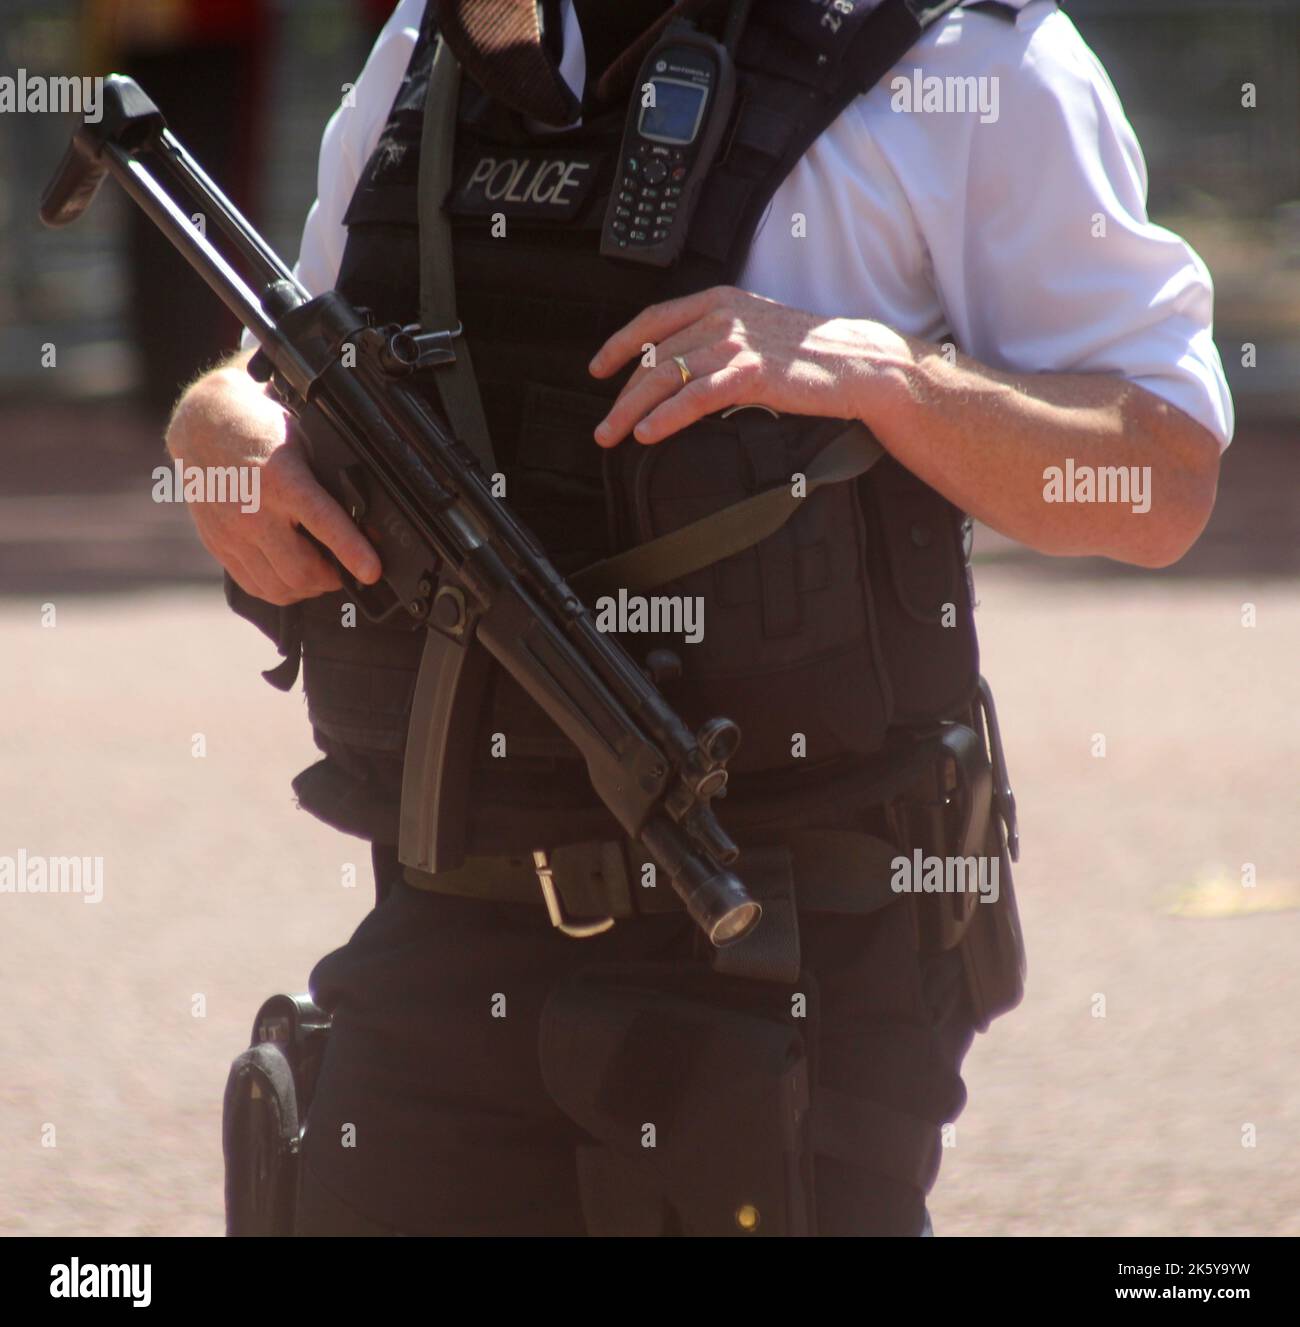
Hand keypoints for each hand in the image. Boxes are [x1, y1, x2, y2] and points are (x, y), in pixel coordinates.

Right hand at [165, 361, 380, 604]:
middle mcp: (254, 510)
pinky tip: (290, 576)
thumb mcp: (304, 448)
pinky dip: (279, 589)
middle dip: (332, 579)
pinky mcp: (218, 546)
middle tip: (344, 571)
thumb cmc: (263, 434)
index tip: (372, 572)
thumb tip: (364, 524)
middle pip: (300, 571)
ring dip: (307, 589)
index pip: (323, 522)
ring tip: (318, 574)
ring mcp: (232, 532)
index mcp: (282, 480)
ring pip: (278, 587)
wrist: (204, 427)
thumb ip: (326, 485)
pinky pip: (254, 586)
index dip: (351, 551)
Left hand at [588, 285, 912, 446]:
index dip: (620, 344)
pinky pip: (693, 397)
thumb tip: (682, 370)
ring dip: (632, 411)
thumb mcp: (757, 332)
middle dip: (622, 394)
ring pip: (665, 377)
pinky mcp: (749, 373)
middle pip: (654, 357)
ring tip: (613, 437)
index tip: (597, 369)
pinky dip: (665, 417)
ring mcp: (735, 343)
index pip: (654, 319)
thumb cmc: (810, 356)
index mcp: (720, 300)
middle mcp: (722, 316)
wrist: (858, 364)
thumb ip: (719, 339)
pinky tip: (647, 434)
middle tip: (602, 427)